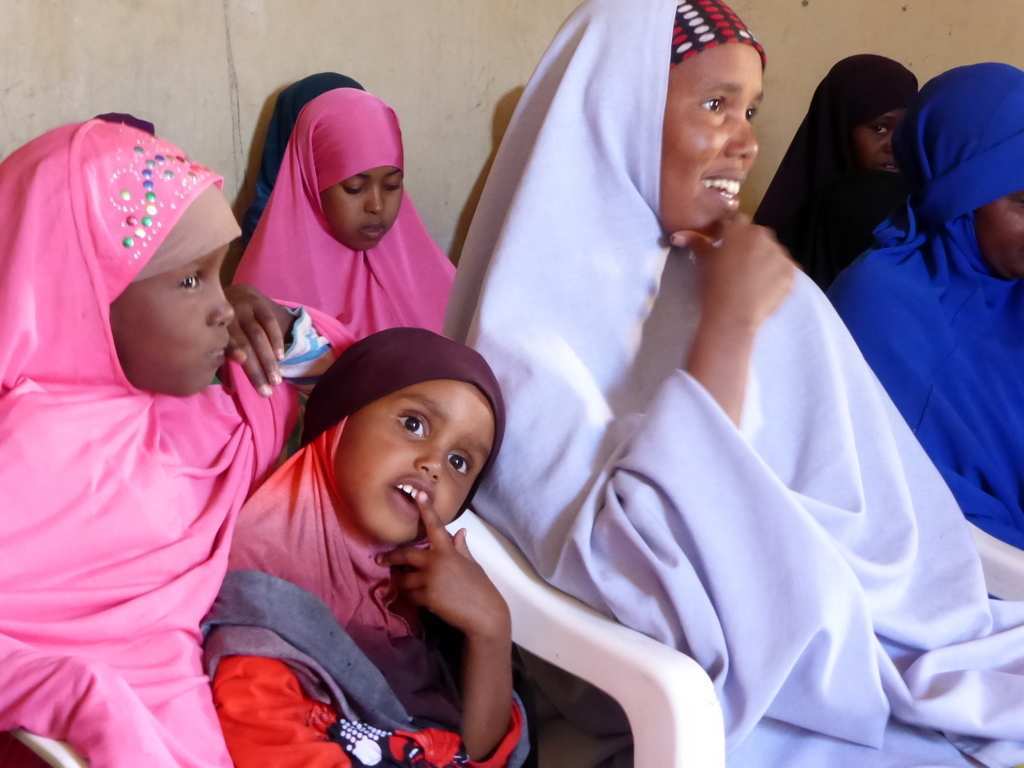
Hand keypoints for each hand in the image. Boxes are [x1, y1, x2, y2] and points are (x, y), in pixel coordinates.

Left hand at [223, 284, 292, 395]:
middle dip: (257, 369)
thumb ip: (222, 357)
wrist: (233, 292)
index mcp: (213, 324)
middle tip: (266, 391)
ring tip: (276, 380)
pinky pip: (270, 323)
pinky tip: (281, 357)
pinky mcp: (259, 302)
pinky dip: (276, 341)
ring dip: (269, 360)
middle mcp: (228, 314)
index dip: (233, 350)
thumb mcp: (216, 336)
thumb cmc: (221, 324)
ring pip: (259, 336)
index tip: (241, 361)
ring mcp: (245, 306)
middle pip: (245, 343)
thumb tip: (229, 388)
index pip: (226, 343)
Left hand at [381, 494, 509, 641]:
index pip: (435, 526)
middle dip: (391, 557)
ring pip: (404, 579)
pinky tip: (419, 599)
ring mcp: (429, 579)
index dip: (426, 510)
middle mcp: (436, 561)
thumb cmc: (481, 587)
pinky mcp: (426, 597)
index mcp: (448, 550)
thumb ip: (461, 548)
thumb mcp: (472, 564)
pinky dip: (412, 597)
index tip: (418, 495)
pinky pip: (410, 595)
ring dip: (401, 582)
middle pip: (405, 555)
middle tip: (381, 559)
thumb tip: (461, 532)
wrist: (484, 614)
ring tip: (402, 585)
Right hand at [671, 214, 794, 332]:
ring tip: (753, 279)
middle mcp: (763, 235)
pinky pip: (784, 269)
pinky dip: (776, 275)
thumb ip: (696, 242)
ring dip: (764, 259)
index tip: (725, 246)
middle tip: (738, 265)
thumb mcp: (702, 262)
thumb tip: (680, 234)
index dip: (730, 233)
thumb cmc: (713, 286)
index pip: (736, 221)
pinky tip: (765, 288)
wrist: (733, 315)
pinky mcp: (791, 271)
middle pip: (756, 235)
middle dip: (749, 245)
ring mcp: (780, 253)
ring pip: (772, 251)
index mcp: (739, 228)